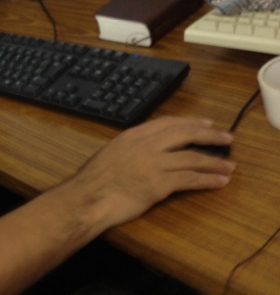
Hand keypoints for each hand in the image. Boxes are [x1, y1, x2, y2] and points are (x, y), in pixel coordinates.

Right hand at [66, 116, 235, 230]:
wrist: (89, 197)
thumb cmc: (95, 179)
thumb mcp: (111, 152)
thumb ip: (131, 148)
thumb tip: (144, 150)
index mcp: (133, 135)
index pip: (167, 123)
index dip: (189, 122)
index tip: (205, 122)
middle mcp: (145, 145)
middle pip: (185, 134)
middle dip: (209, 134)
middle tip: (226, 137)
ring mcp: (154, 163)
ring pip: (192, 157)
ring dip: (214, 161)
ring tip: (229, 165)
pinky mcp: (159, 184)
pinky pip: (190, 179)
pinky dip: (208, 180)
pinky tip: (219, 181)